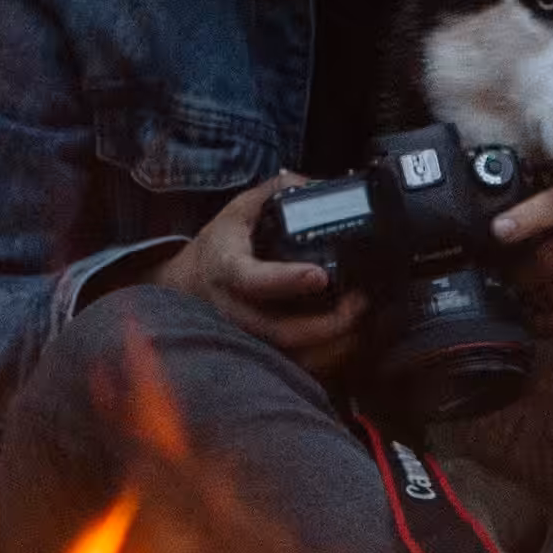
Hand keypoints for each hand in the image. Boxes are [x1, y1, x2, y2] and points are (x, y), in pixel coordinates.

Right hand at [156, 178, 365, 371]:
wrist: (188, 285)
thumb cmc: (219, 246)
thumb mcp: (239, 211)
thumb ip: (277, 192)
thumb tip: (322, 185)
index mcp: (226, 269)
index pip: (253, 280)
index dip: (286, 280)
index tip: (319, 275)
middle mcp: (233, 311)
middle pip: (282, 331)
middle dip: (329, 323)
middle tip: (361, 301)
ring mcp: (246, 338)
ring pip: (292, 357)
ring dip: (334, 345)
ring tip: (363, 322)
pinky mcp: (259, 355)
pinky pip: (296, 367)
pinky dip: (327, 358)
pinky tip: (351, 340)